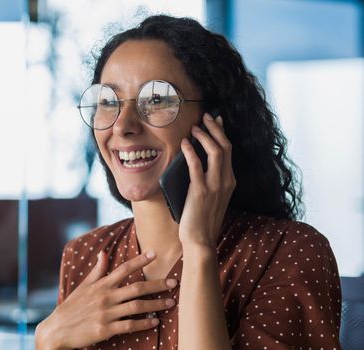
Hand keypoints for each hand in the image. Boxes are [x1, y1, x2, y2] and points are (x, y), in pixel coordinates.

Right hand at [35, 251, 177, 348]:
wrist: (56, 330)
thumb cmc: (71, 307)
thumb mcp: (83, 286)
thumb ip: (97, 270)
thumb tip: (103, 252)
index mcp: (101, 285)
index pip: (124, 268)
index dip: (140, 260)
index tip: (155, 253)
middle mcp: (105, 297)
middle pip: (137, 288)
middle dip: (157, 284)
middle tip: (173, 282)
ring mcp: (106, 313)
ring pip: (137, 307)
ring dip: (156, 305)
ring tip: (170, 303)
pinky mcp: (105, 330)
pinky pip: (129, 325)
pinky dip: (144, 324)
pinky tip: (155, 322)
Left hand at [178, 113, 235, 248]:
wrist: (200, 240)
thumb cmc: (201, 218)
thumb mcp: (210, 196)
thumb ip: (208, 179)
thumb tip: (195, 158)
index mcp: (230, 181)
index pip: (228, 150)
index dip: (222, 132)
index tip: (215, 119)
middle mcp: (226, 181)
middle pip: (225, 146)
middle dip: (215, 128)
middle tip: (205, 116)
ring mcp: (215, 186)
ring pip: (216, 151)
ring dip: (204, 135)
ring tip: (194, 127)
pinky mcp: (201, 191)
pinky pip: (196, 165)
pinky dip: (191, 151)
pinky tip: (185, 143)